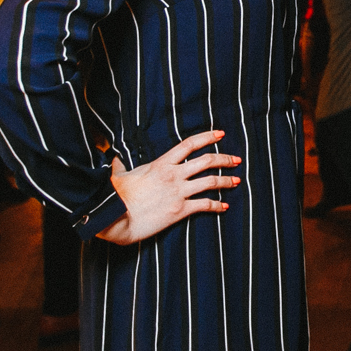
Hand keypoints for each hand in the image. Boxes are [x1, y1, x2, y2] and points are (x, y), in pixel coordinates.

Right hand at [96, 131, 238, 243]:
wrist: (113, 216)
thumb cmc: (114, 195)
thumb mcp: (119, 175)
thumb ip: (120, 165)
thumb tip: (113, 158)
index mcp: (161, 163)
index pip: (189, 144)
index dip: (207, 137)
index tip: (221, 134)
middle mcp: (173, 175)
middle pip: (206, 161)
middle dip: (224, 159)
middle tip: (236, 159)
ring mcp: (178, 192)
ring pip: (210, 182)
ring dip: (226, 181)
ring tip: (237, 181)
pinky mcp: (179, 210)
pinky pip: (204, 205)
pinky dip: (217, 205)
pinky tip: (224, 206)